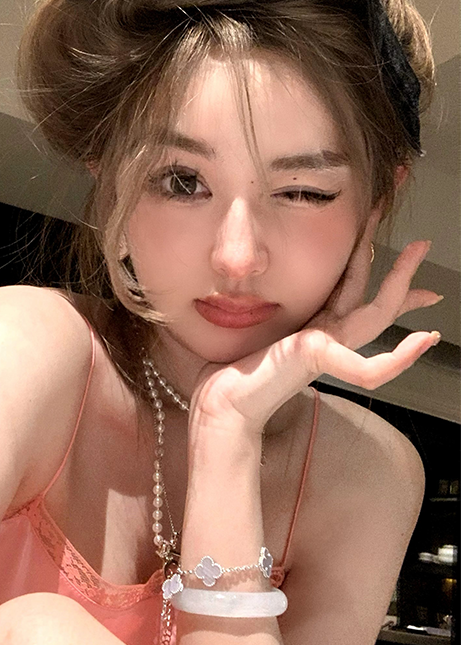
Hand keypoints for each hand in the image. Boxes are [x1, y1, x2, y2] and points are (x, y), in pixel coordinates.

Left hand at [190, 219, 441, 435]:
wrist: (220, 400)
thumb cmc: (230, 368)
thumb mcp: (262, 323)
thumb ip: (279, 306)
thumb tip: (261, 277)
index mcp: (314, 328)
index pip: (354, 297)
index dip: (382, 282)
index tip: (409, 276)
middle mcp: (327, 337)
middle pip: (373, 300)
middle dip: (399, 272)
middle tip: (421, 244)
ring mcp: (327, 347)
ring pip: (376, 313)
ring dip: (399, 281)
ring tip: (418, 250)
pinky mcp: (319, 357)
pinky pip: (370, 368)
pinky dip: (399, 358)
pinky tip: (423, 340)